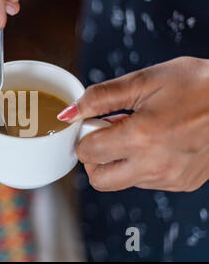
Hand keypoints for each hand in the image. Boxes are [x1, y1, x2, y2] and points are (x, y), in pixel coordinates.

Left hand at [57, 56, 208, 191]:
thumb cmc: (199, 84)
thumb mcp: (146, 81)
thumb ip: (101, 97)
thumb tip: (68, 113)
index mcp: (142, 137)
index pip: (87, 152)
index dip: (85, 134)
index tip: (94, 121)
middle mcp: (155, 165)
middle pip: (99, 179)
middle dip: (94, 158)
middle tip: (107, 133)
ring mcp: (171, 178)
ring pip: (122, 181)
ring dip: (118, 160)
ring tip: (138, 132)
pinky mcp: (183, 183)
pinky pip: (146, 181)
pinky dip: (141, 165)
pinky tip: (155, 142)